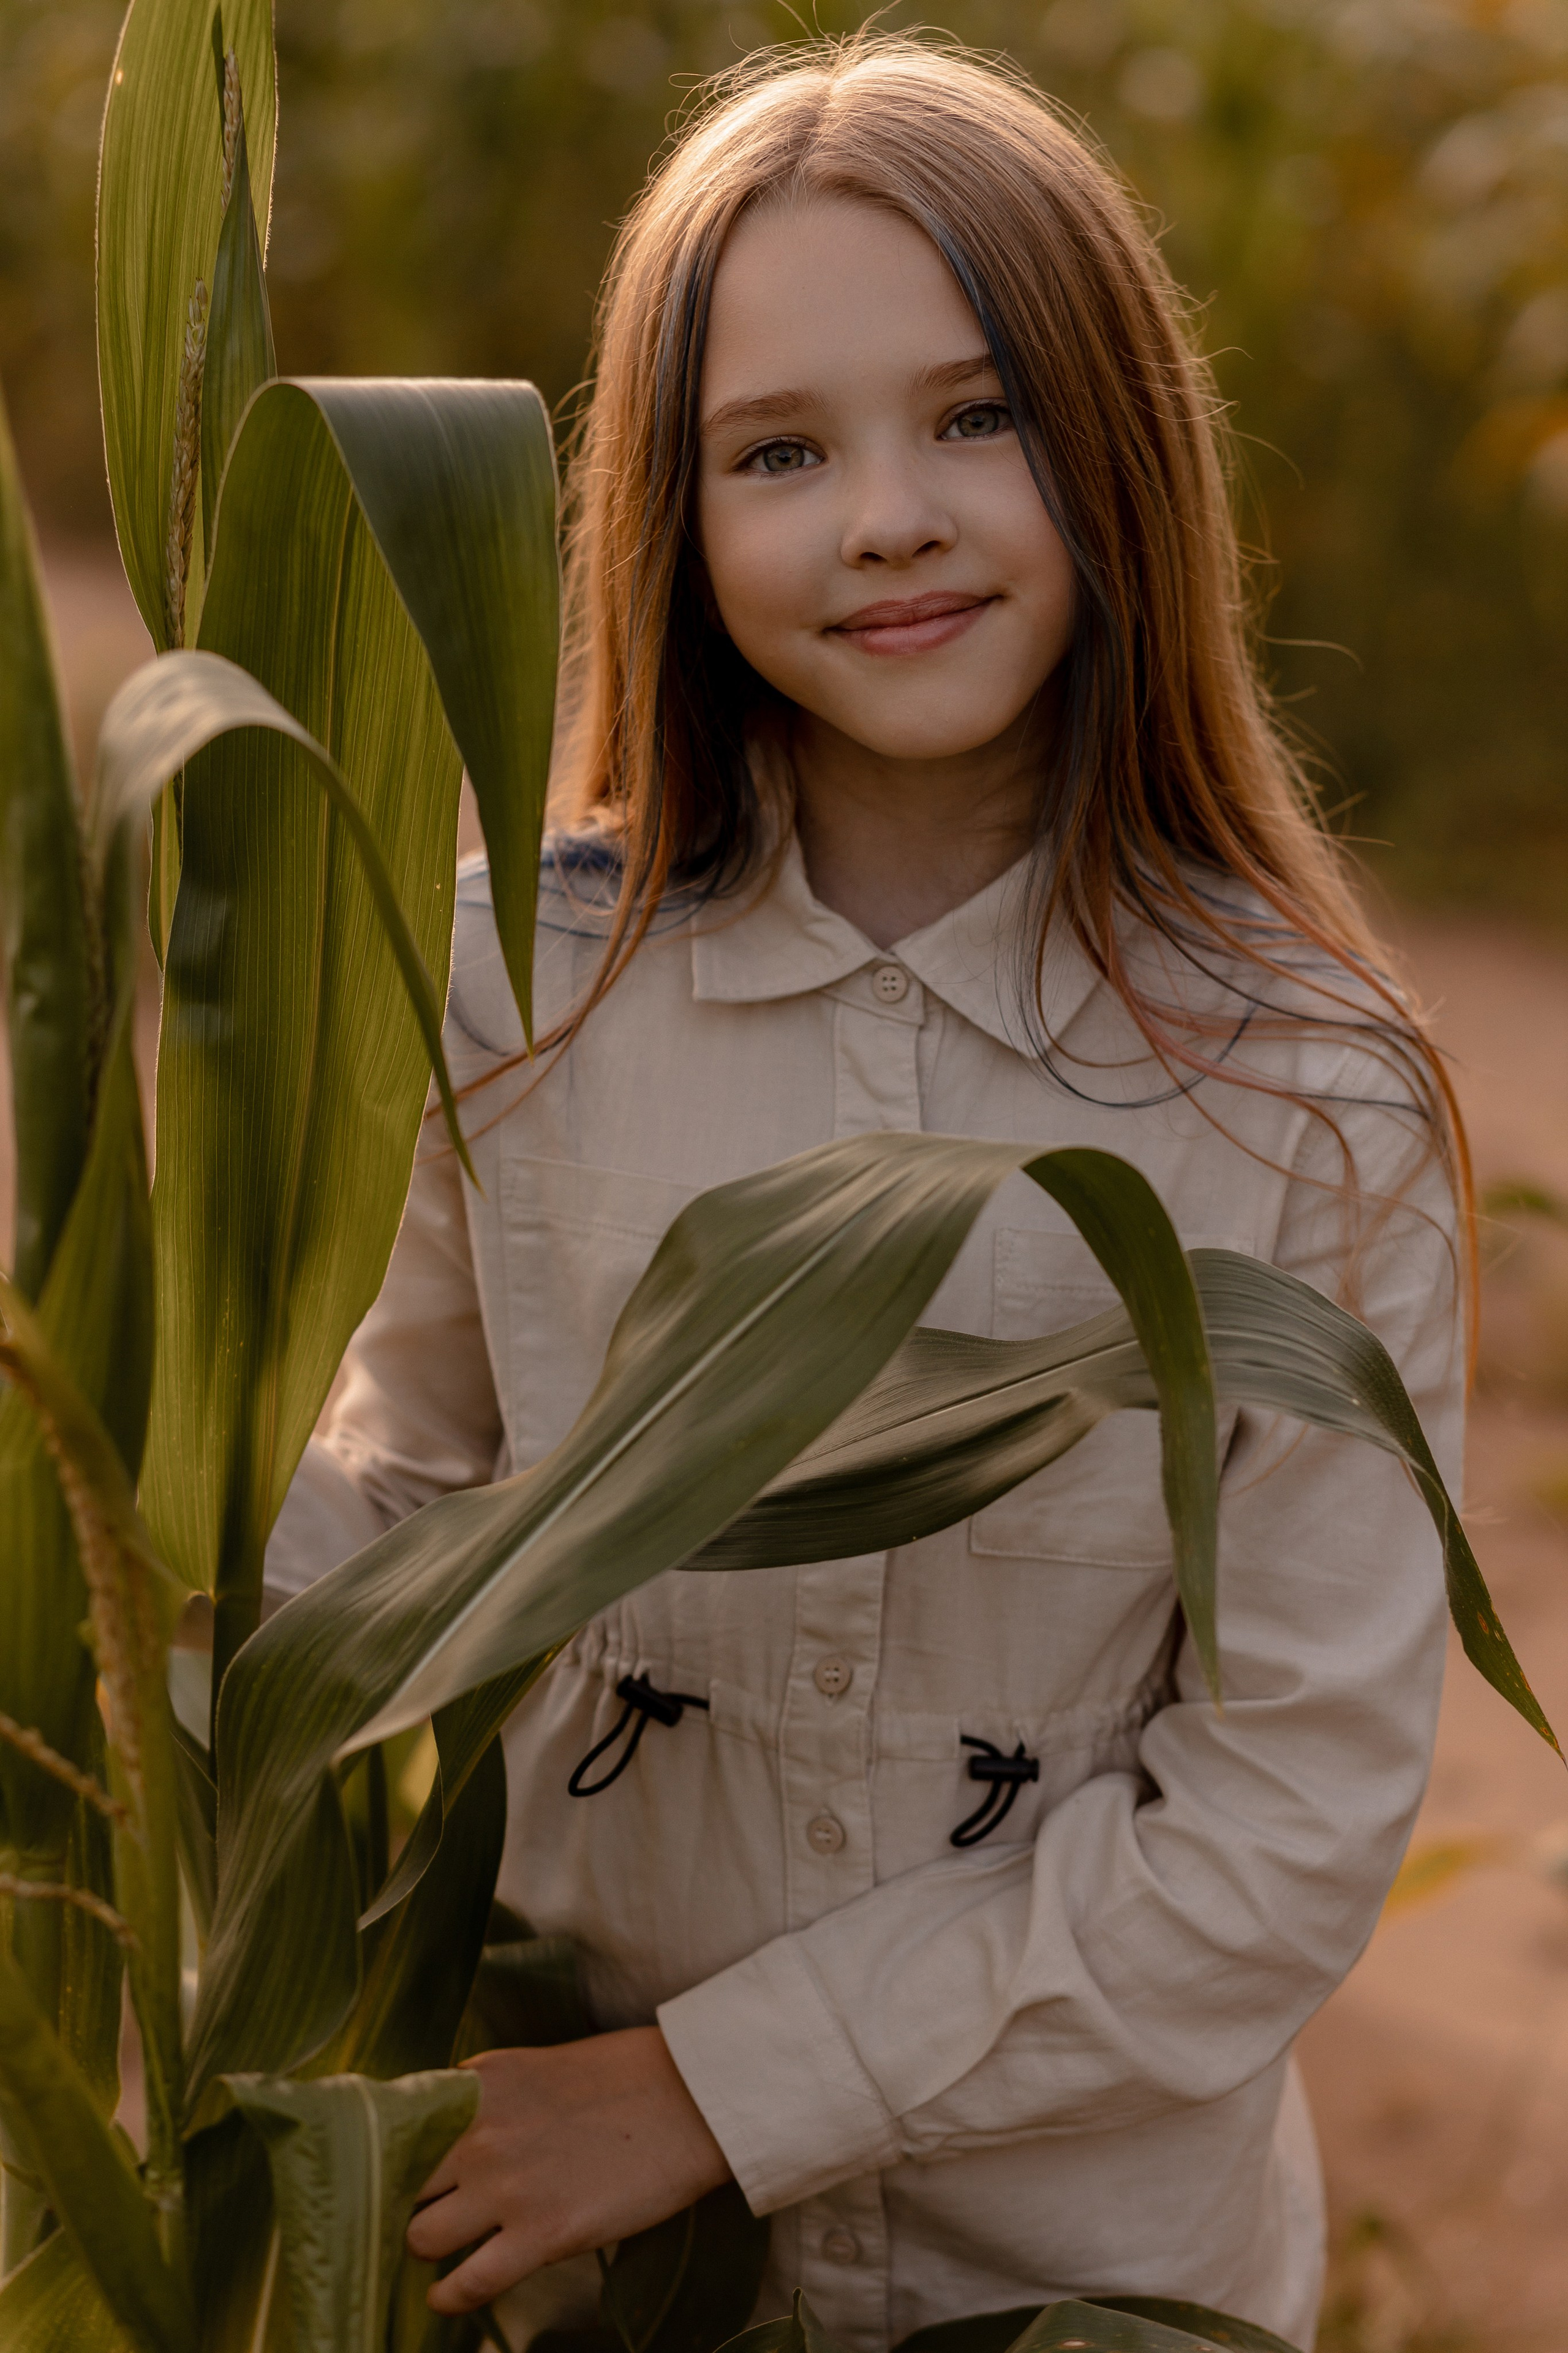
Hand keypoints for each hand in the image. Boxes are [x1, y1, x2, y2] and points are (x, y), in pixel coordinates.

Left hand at [407, 2026, 733, 2316]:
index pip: (398, 2125)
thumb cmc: (623, 2078)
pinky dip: (448, 2297)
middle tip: (418, 2214)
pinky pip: (465, 2285)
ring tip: (440, 2254)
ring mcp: (507, 2186)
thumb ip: (483, 2099)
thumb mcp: (534, 2068)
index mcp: (478, 2083)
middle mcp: (480, 2131)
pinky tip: (448, 2296)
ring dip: (425, 2249)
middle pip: (399, 2183)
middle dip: (403, 2201)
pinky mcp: (542, 2235)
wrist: (691, 2098)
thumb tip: (441, 2135)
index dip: (386, 2155)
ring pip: (419, 2237)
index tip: (384, 2172)